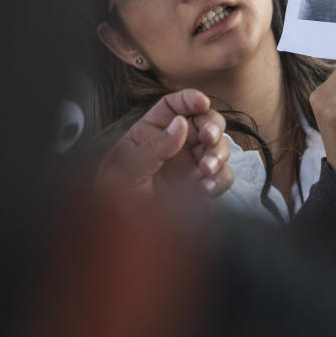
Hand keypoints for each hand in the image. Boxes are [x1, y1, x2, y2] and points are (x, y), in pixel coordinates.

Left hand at [94, 89, 232, 201]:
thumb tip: (180, 125)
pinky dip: (220, 179)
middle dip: (213, 125)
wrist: (121, 237)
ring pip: (218, 146)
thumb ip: (153, 147)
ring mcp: (190, 165)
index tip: (201, 102)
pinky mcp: (201, 186)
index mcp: (150, 132)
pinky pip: (222, 176)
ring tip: (205, 167)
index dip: (189, 99)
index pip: (173, 106)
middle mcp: (174, 145)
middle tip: (210, 136)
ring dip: (218, 152)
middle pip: (204, 121)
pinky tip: (205, 187)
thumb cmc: (113, 200)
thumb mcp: (125, 170)